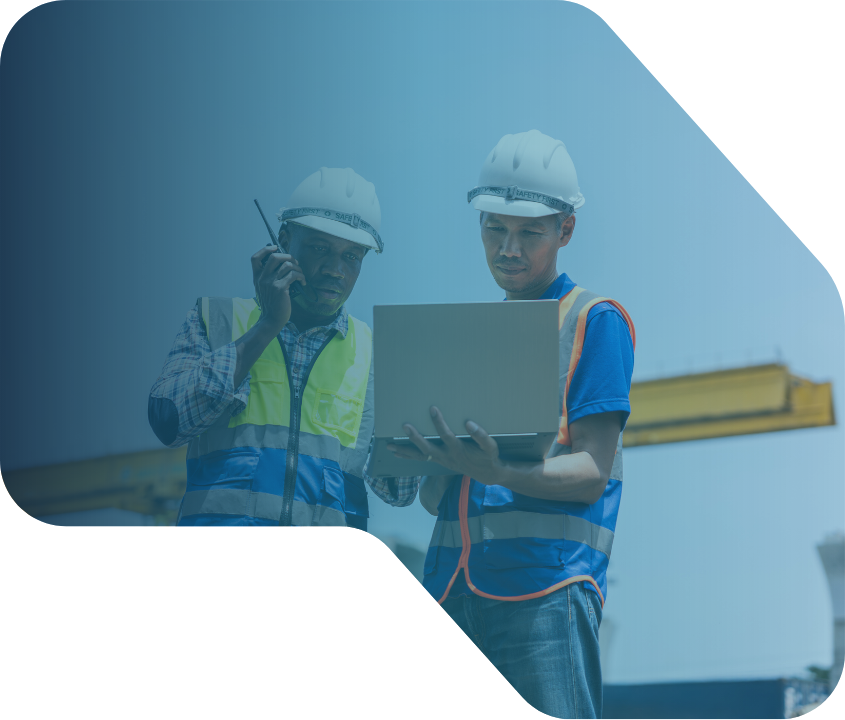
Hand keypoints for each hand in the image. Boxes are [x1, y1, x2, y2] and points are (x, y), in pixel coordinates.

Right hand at [250, 244, 305, 332]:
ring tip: (300, 274)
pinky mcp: (280, 288)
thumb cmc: (271, 304)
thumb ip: (268, 277)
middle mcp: (262, 278)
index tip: (276, 248)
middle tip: (295, 263)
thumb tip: (282, 264)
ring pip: (287, 265)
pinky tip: (303, 282)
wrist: (271, 319)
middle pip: (274, 257)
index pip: (255, 258)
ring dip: (297, 267)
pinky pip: (293, 275)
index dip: (265, 249)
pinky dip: (301, 276)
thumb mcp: (264, 289)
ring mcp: (271, 283)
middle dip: (288, 256)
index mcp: (257, 277)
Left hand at [387, 406, 503, 485]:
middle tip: (404, 426)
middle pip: (427, 448)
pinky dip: (408, 456)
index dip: (439, 423)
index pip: (446, 435)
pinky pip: (420, 459)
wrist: (486, 473)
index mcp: (458, 449)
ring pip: (420, 456)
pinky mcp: (438, 461)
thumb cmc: (488, 457)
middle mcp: (446, 456)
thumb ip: (481, 436)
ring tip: (389, 447)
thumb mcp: (490, 447)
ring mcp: (440, 459)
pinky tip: (397, 452)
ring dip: (405, 451)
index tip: (432, 408)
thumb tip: (469, 423)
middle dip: (415, 437)